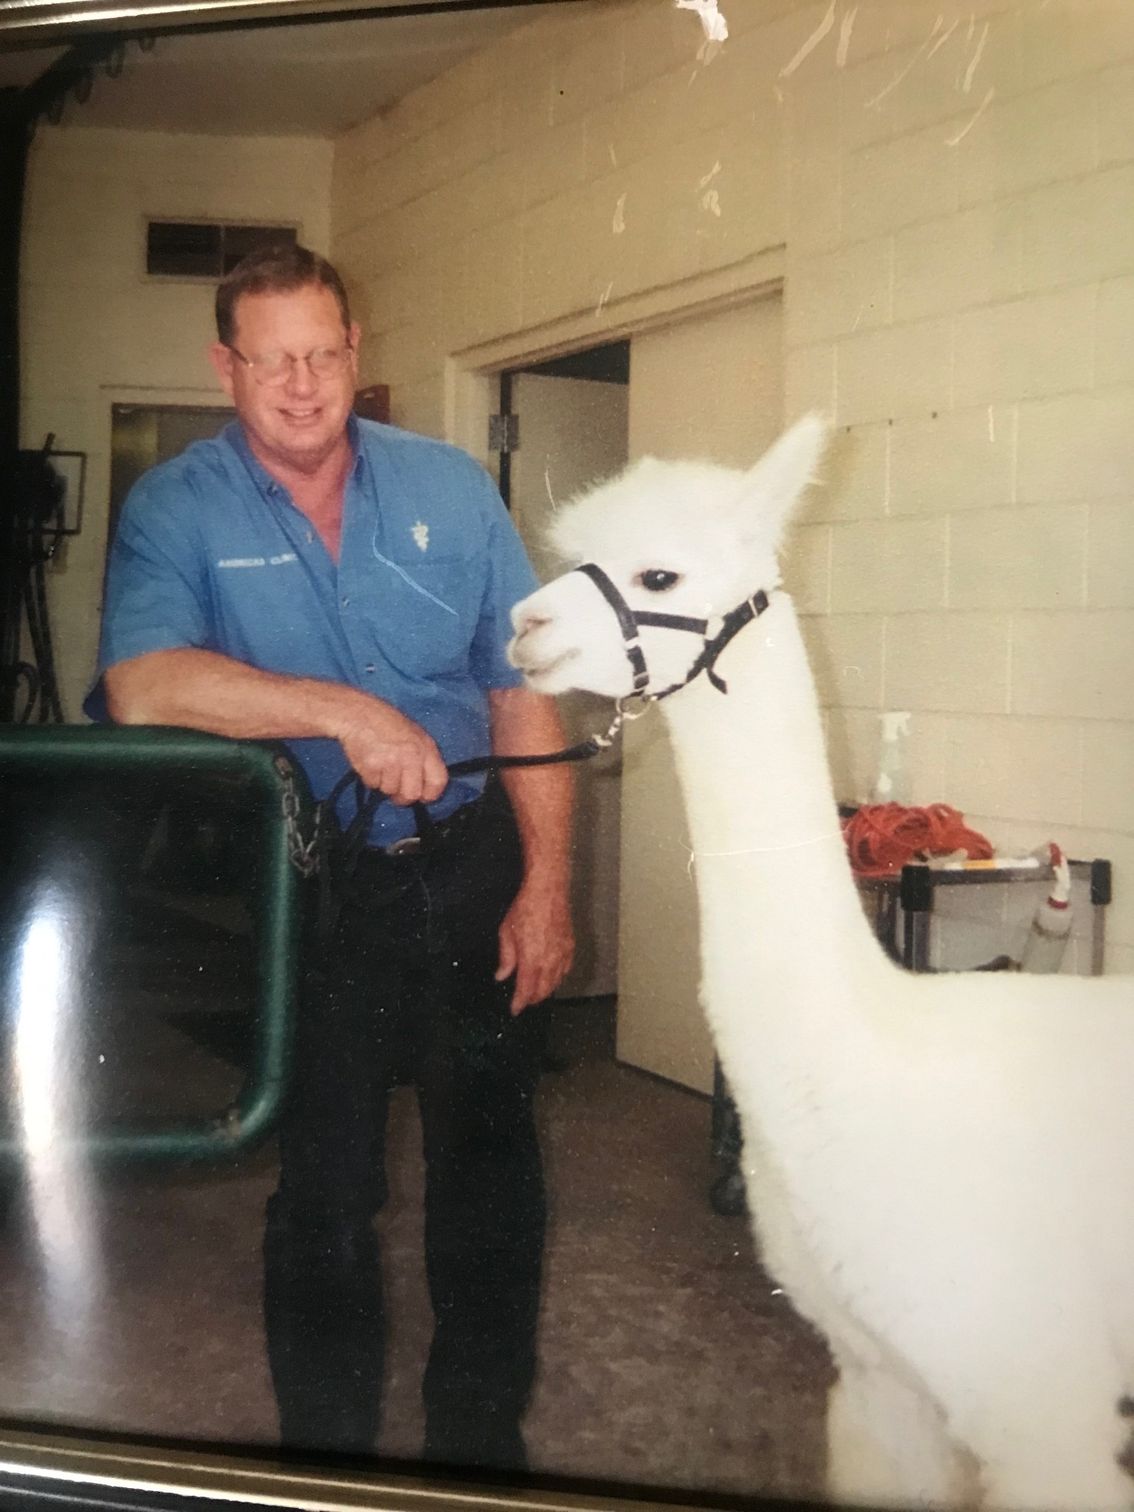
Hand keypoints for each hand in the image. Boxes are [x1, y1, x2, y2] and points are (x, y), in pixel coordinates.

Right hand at [337, 696, 447, 805]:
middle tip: (396, 789)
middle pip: (412, 794)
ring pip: (389, 791)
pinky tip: (370, 762)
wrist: (358, 713)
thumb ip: (424, 759)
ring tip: (380, 765)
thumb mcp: (415, 735)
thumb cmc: (387, 723)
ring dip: (383, 784)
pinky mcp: (371, 766)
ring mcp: (391, 761)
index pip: (438, 781)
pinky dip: (370, 778)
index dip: (431, 794)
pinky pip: (373, 785)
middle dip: (402, 796)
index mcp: (426, 747)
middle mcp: (411, 755)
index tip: (423, 797)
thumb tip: (425, 786)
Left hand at [495, 878, 573, 1014]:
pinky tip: (553, 977)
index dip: (519, 1003)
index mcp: (531, 959)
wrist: (547, 890)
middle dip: (532, 999)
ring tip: (536, 992)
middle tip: (524, 1001)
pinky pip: (566, 969)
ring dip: (546, 990)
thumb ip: (506, 958)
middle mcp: (549, 961)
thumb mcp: (507, 932)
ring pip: (556, 982)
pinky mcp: (570, 946)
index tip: (515, 1009)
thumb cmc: (526, 908)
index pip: (526, 991)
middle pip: (542, 991)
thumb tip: (502, 975)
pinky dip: (558, 977)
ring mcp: (562, 954)